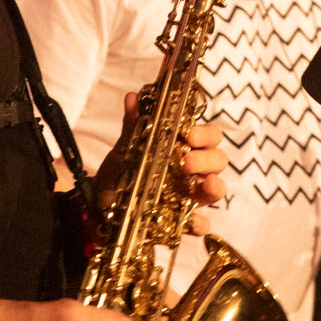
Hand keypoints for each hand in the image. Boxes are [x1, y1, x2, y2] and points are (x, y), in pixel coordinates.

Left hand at [96, 91, 226, 233]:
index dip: (205, 134)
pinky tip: (190, 222)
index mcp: (185, 148)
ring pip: (216, 190)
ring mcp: (190, 196)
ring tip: (204, 186)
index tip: (189, 134)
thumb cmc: (121, 169)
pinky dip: (198, 223)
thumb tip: (133, 97)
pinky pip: (199, 224)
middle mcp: (193, 171)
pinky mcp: (181, 220)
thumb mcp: (126, 147)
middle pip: (218, 161)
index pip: (210, 136)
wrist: (102, 200)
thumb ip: (134, 124)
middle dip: (208, 159)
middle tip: (187, 162)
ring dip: (215, 187)